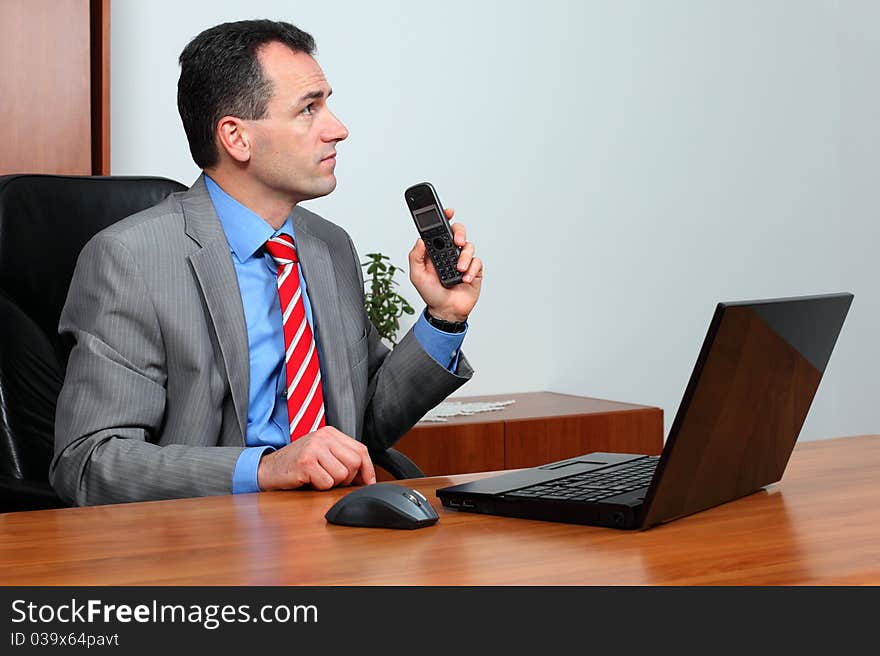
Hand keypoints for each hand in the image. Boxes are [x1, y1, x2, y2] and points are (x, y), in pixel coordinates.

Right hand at [256, 426, 376, 490]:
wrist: (268, 468)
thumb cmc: (297, 464)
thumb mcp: (322, 454)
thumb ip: (343, 459)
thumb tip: (368, 478)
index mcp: (330, 433)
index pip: (361, 449)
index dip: (368, 469)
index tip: (368, 482)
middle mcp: (323, 437)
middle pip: (355, 462)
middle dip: (348, 478)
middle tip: (332, 480)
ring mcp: (314, 448)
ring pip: (342, 474)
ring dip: (332, 483)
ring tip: (318, 478)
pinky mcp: (306, 463)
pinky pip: (327, 483)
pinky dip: (320, 487)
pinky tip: (309, 481)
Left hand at [408, 208, 482, 322]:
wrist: (445, 311)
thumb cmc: (431, 293)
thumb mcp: (416, 275)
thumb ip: (415, 256)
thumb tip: (420, 239)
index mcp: (436, 251)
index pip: (440, 230)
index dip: (444, 218)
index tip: (447, 211)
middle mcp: (450, 253)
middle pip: (458, 232)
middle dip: (459, 233)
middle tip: (457, 242)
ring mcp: (463, 260)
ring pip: (469, 247)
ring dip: (464, 258)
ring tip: (458, 269)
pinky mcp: (474, 270)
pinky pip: (477, 262)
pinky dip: (471, 270)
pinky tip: (464, 278)